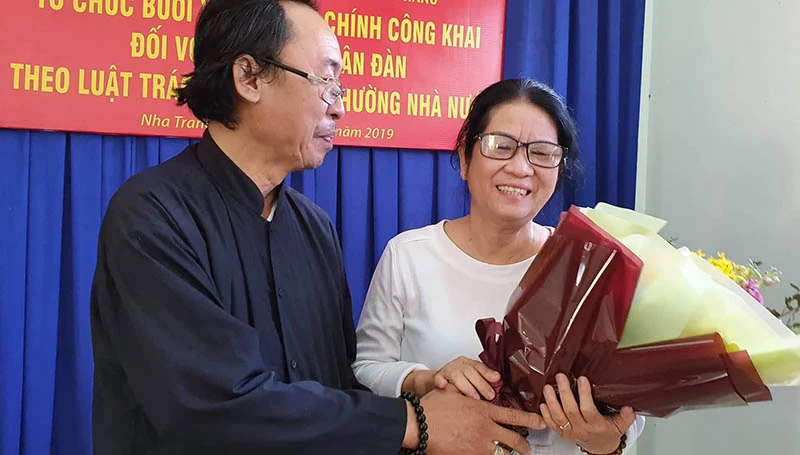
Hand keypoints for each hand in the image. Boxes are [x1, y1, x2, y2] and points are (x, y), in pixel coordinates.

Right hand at [404, 388, 545, 454]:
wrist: (419, 424)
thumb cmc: (433, 408)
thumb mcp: (453, 393)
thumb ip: (466, 392)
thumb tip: (469, 389)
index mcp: (484, 411)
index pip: (515, 417)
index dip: (532, 421)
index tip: (541, 423)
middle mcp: (486, 429)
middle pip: (515, 441)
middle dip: (525, 447)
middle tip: (527, 448)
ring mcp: (479, 445)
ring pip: (504, 454)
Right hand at [433, 356, 500, 399]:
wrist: (438, 381)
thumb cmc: (458, 382)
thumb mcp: (471, 379)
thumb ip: (483, 382)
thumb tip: (499, 389)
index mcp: (468, 363)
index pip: (479, 366)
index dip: (488, 373)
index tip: (497, 379)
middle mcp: (458, 365)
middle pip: (470, 371)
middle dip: (481, 384)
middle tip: (490, 396)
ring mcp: (447, 370)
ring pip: (457, 376)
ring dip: (467, 387)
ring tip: (474, 398)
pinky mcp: (437, 377)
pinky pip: (438, 378)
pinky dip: (441, 382)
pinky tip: (445, 386)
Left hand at [539, 374, 635, 454]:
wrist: (599, 447)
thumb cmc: (608, 432)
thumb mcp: (620, 425)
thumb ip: (626, 417)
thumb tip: (629, 408)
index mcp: (596, 426)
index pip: (588, 410)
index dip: (584, 394)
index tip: (581, 379)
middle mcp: (581, 429)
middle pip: (570, 411)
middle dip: (564, 392)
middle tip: (560, 377)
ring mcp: (570, 432)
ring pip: (558, 417)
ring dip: (551, 401)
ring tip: (548, 387)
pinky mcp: (562, 433)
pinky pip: (552, 425)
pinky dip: (545, 415)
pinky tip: (542, 403)